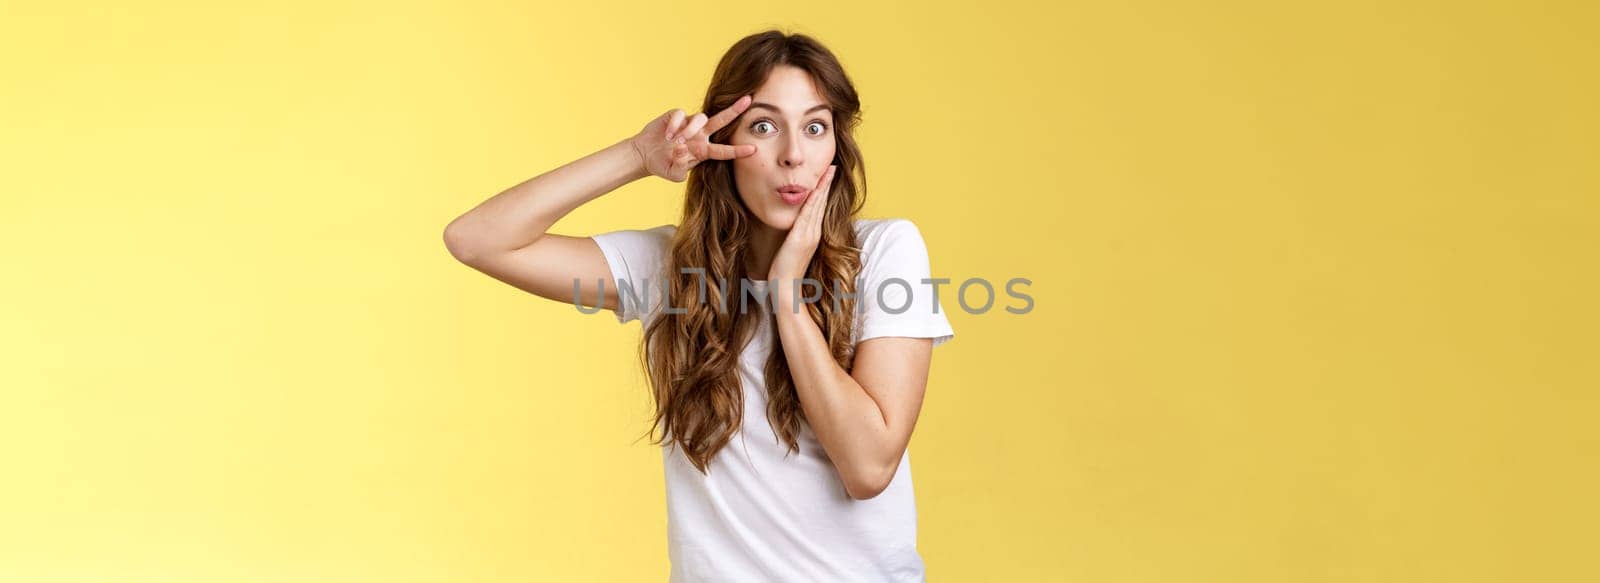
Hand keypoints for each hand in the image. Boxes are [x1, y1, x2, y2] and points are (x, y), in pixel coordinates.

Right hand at [629, 95, 757, 182]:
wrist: (645, 154)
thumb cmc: (663, 165)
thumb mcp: (673, 174)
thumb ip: (679, 169)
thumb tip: (682, 151)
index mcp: (703, 151)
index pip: (724, 150)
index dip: (738, 151)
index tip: (753, 149)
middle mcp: (700, 135)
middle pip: (722, 121)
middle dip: (735, 110)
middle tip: (748, 100)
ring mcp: (689, 124)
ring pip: (701, 118)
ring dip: (690, 129)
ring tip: (677, 141)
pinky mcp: (676, 115)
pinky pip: (681, 115)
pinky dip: (675, 125)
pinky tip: (667, 135)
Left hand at [768, 164, 837, 306]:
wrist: (786, 289)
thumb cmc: (785, 272)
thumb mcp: (792, 251)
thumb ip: (795, 238)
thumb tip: (793, 231)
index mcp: (813, 235)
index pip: (820, 208)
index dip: (824, 191)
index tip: (827, 176)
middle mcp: (814, 233)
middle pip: (822, 203)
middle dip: (827, 184)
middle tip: (833, 166)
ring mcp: (809, 236)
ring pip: (817, 206)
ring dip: (823, 187)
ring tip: (829, 171)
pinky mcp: (800, 238)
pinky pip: (808, 214)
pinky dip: (814, 200)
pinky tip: (816, 188)